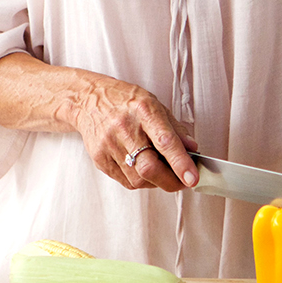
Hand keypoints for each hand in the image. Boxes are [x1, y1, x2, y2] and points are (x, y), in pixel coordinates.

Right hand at [64, 71, 197, 191]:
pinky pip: (126, 181)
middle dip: (171, 181)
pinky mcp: (100, 159)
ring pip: (138, 179)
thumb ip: (175, 128)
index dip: (181, 163)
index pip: (165, 141)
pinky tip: (144, 170)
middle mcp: (125, 128)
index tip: (192, 177)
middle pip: (149, 167)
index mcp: (144, 110)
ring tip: (163, 172)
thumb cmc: (125, 101)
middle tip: (183, 182)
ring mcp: (109, 145)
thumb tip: (192, 149)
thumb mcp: (154, 104)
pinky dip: (141, 181)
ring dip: (157, 182)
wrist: (88, 100)